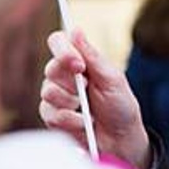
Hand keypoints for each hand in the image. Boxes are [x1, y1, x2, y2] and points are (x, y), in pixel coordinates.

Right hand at [40, 29, 150, 168]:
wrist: (120, 139)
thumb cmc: (120, 106)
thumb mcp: (112, 79)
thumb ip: (92, 56)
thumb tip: (76, 30)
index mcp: (79, 60)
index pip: (58, 42)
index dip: (63, 50)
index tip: (79, 66)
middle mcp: (63, 76)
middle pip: (51, 68)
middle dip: (72, 83)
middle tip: (87, 92)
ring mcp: (56, 97)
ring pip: (48, 92)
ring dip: (71, 102)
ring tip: (88, 110)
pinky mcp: (52, 117)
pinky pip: (50, 114)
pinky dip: (70, 120)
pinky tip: (83, 124)